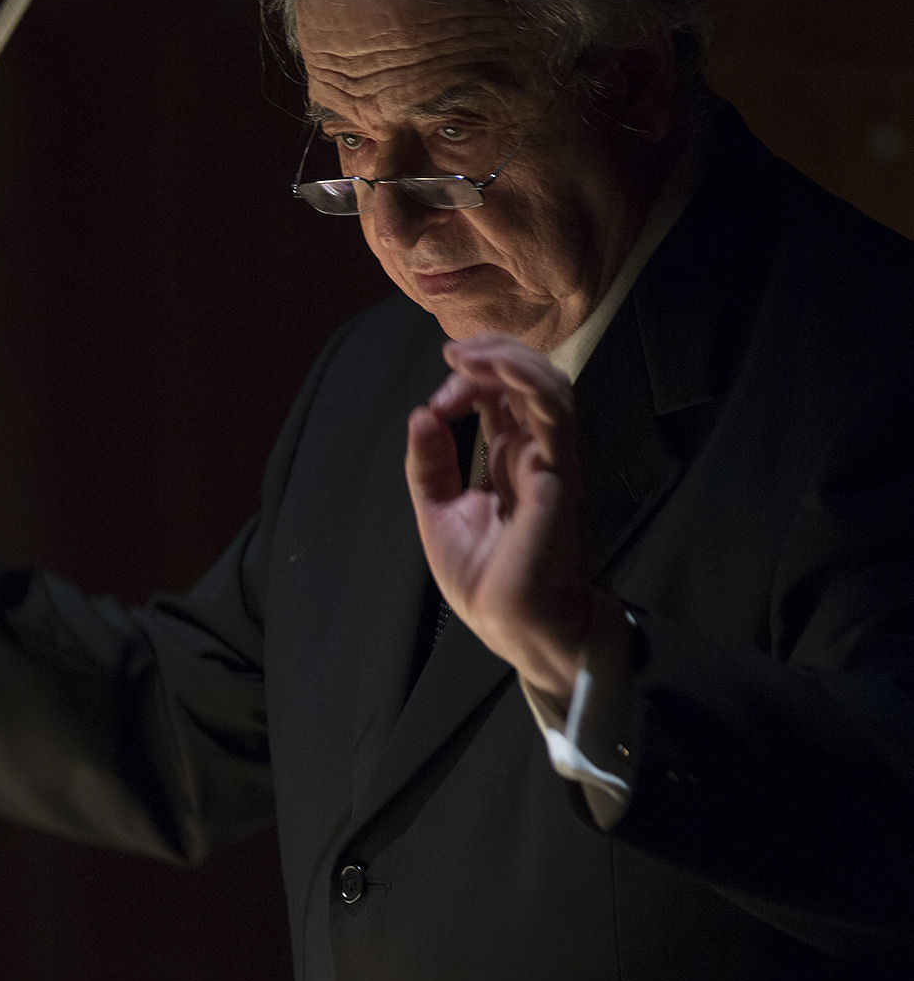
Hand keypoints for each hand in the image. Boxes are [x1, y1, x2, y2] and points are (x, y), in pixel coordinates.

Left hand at [405, 334, 608, 704]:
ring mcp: (551, 460)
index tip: (439, 397)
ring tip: (469, 354)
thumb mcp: (439, 513)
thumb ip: (430, 465)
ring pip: (549, 386)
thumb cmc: (485, 580)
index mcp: (508, 458)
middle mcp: (534, 452)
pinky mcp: (558, 475)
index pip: (499, 396)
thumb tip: (421, 413)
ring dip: (510, 359)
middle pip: (527, 379)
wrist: (514, 627)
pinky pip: (556, 416)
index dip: (470, 381)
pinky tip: (498, 367)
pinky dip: (528, 382)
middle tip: (454, 353)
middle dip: (491, 354)